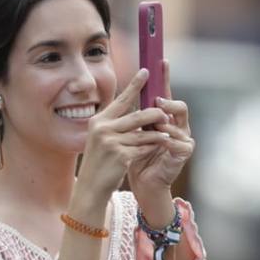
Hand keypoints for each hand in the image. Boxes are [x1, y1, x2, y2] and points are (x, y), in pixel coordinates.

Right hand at [69, 69, 171, 213]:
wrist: (91, 187)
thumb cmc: (100, 162)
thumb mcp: (101, 139)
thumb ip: (115, 124)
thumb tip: (135, 110)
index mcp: (99, 121)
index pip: (121, 100)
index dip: (134, 85)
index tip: (146, 71)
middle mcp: (103, 128)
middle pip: (136, 115)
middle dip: (154, 114)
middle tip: (166, 112)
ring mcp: (111, 142)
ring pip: (143, 132)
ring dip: (157, 133)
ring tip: (168, 132)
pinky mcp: (120, 156)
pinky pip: (143, 147)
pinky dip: (154, 146)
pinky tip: (160, 146)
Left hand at [127, 61, 193, 213]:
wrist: (144, 182)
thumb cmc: (137, 157)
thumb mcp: (134, 131)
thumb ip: (135, 114)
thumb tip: (127, 91)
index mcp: (165, 118)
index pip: (166, 93)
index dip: (165, 77)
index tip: (161, 60)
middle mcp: (178, 126)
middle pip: (179, 105)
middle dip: (168, 101)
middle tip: (156, 100)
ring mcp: (183, 138)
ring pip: (180, 121)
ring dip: (164, 122)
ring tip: (155, 123)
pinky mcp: (184, 153)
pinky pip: (179, 141)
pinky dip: (168, 139)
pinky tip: (162, 139)